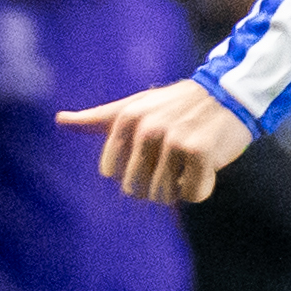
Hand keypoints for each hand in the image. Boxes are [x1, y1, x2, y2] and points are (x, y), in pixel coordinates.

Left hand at [57, 78, 252, 203]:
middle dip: (156, 183)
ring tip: (190, 160)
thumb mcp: (134, 107)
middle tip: (174, 159)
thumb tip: (60, 120)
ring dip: (179, 186)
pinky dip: (202, 187)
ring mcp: (172, 139)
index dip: (133, 172)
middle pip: (136, 189)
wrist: (229, 94)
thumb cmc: (177, 105)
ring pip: (163, 195)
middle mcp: (146, 128)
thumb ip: (97, 119)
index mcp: (125, 119)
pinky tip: (207, 164)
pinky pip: (192, 195)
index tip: (150, 153)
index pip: (111, 173)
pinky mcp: (199, 152)